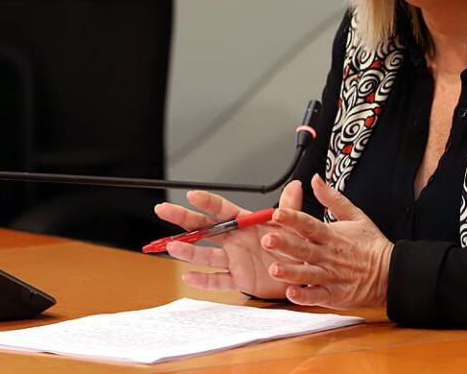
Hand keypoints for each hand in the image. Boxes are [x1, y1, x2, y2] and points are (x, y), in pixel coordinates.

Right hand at [154, 179, 303, 298]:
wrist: (303, 273)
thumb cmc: (295, 246)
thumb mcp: (294, 226)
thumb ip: (290, 208)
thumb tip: (296, 186)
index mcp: (245, 223)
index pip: (222, 209)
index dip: (207, 201)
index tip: (192, 194)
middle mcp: (235, 240)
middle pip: (204, 228)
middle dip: (183, 218)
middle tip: (163, 209)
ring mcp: (234, 260)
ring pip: (206, 254)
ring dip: (188, 251)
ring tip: (171, 246)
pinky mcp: (239, 279)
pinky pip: (218, 280)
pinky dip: (203, 281)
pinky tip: (187, 278)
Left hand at [265, 173, 392, 308]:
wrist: (393, 273)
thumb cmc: (371, 245)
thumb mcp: (355, 215)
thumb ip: (332, 198)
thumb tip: (315, 179)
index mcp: (332, 235)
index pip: (309, 225)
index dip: (293, 219)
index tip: (277, 213)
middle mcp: (329, 255)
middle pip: (304, 248)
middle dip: (285, 244)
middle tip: (267, 239)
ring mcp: (332, 276)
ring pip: (308, 274)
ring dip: (291, 272)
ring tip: (274, 269)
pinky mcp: (336, 295)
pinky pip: (318, 296)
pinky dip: (306, 296)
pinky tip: (292, 294)